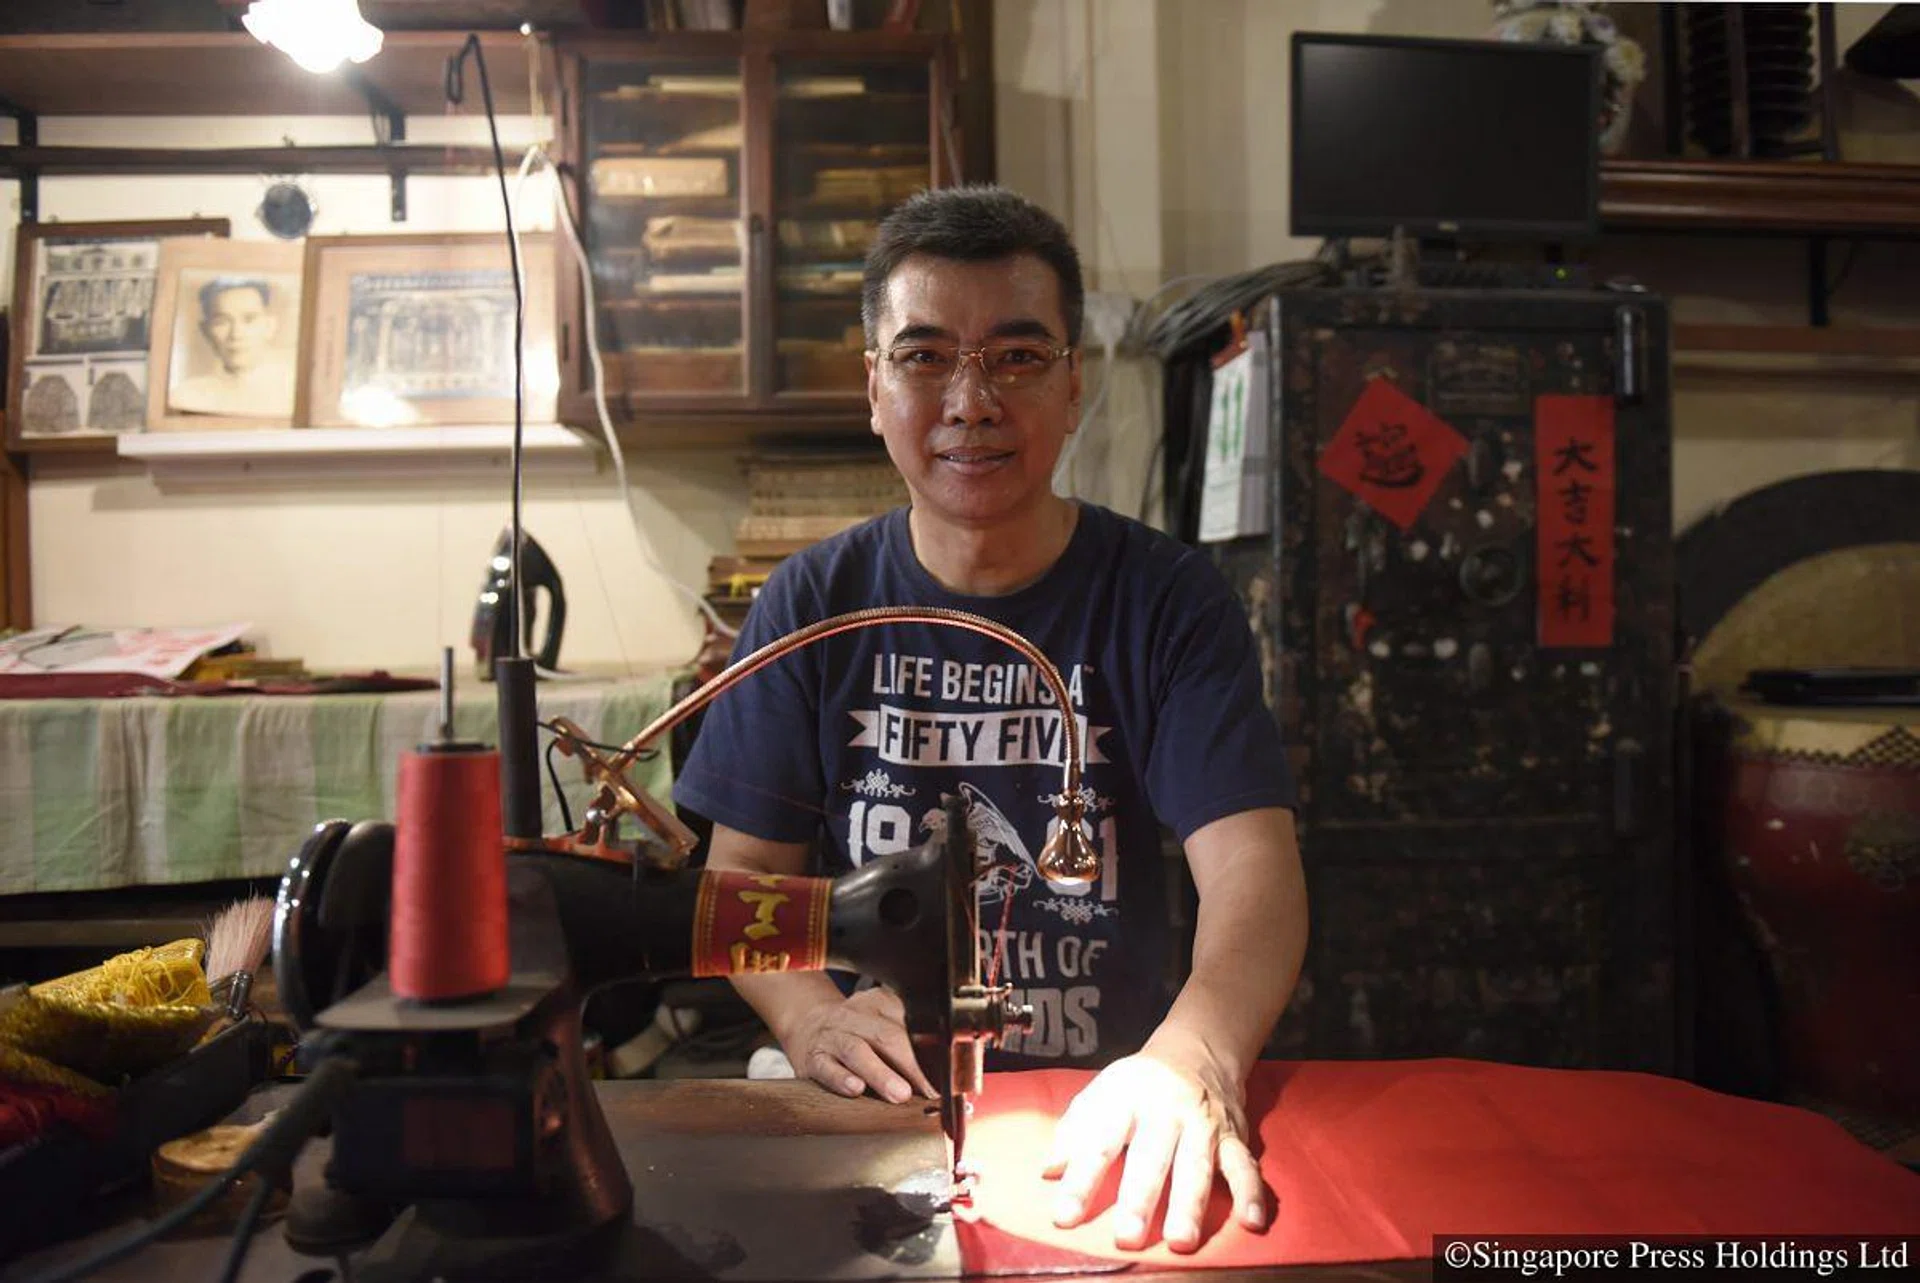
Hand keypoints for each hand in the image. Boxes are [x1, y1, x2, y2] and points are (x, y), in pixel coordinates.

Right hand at [780, 986, 936, 1104]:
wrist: (808, 1026)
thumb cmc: (856, 1033)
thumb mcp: (881, 1024)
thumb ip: (908, 1042)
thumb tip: (944, 1075)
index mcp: (878, 1003)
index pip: (908, 1023)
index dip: (930, 1050)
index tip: (945, 1076)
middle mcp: (854, 1016)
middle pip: (886, 1036)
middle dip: (911, 1065)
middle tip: (928, 1090)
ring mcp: (832, 1035)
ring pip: (857, 1050)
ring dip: (881, 1074)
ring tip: (899, 1094)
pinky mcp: (813, 1057)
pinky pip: (827, 1067)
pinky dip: (841, 1078)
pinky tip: (855, 1089)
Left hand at [1042, 1037, 1265, 1252]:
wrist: (1198, 1050)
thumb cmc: (1140, 1084)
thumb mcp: (1101, 1093)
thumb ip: (1074, 1131)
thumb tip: (1048, 1171)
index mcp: (1127, 1098)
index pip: (1100, 1141)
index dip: (1081, 1179)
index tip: (1064, 1215)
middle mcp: (1167, 1110)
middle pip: (1152, 1156)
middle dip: (1140, 1197)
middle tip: (1127, 1236)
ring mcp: (1203, 1124)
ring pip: (1197, 1165)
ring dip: (1190, 1204)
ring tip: (1180, 1240)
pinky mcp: (1234, 1137)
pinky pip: (1245, 1166)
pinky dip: (1251, 1193)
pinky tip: (1251, 1221)